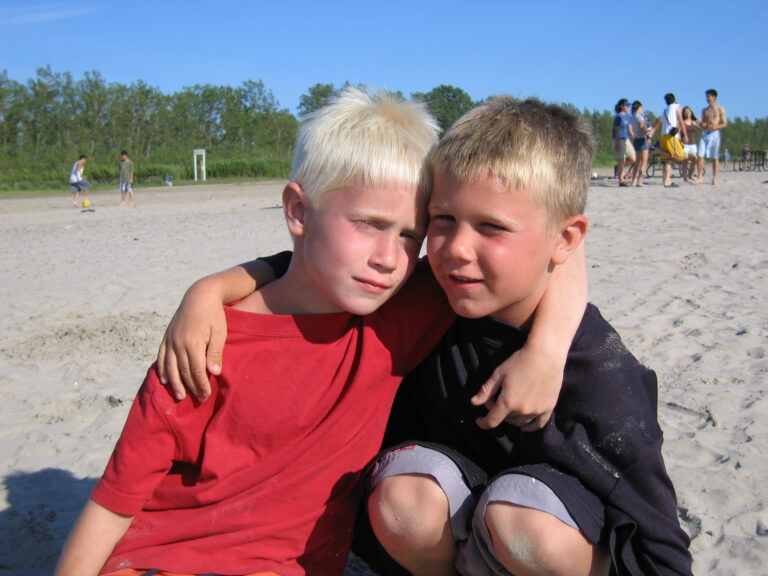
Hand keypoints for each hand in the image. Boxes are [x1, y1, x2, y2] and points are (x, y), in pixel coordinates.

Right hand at [156, 284, 227, 401]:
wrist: (199, 295)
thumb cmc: (214, 314)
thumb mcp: (219, 332)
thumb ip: (215, 352)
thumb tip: (213, 373)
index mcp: (193, 342)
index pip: (196, 370)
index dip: (201, 385)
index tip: (206, 396)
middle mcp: (178, 343)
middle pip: (183, 371)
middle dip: (191, 387)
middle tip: (199, 399)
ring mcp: (170, 340)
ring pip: (170, 367)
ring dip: (175, 383)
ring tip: (180, 396)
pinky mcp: (166, 337)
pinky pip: (161, 356)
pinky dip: (162, 369)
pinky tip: (164, 380)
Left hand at [471, 345, 563, 431]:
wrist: (546, 355)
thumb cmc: (520, 361)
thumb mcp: (499, 374)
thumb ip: (486, 390)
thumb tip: (474, 403)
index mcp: (508, 402)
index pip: (492, 420)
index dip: (484, 423)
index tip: (479, 421)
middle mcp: (522, 410)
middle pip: (506, 418)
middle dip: (497, 410)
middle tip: (496, 397)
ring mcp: (537, 410)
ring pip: (520, 422)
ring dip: (511, 417)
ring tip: (509, 406)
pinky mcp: (548, 407)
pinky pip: (538, 424)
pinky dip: (530, 427)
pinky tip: (524, 426)